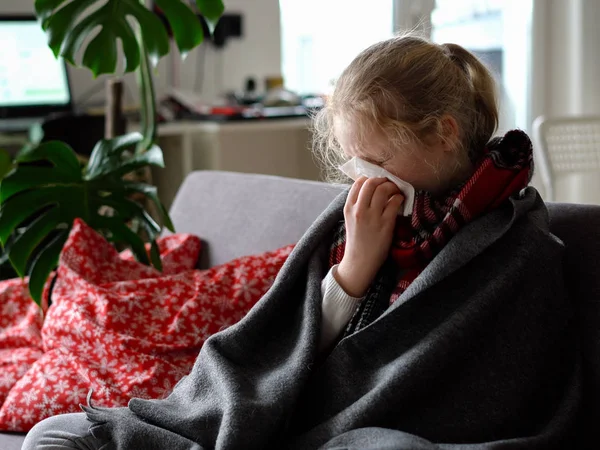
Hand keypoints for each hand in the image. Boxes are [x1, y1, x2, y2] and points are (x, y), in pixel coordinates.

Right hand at [335, 177, 403, 297]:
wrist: (360, 262)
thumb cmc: (358, 240)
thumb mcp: (351, 219)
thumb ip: (358, 204)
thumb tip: (372, 188)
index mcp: (348, 208)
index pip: (358, 183)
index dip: (370, 179)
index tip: (377, 182)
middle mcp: (359, 210)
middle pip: (371, 183)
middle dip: (382, 180)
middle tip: (388, 184)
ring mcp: (372, 217)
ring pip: (383, 189)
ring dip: (392, 187)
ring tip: (396, 192)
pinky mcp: (385, 224)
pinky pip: (394, 203)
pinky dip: (399, 198)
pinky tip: (400, 201)